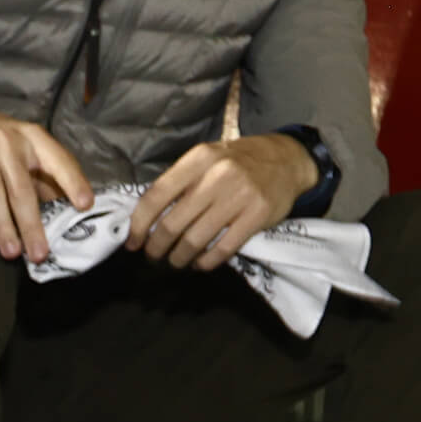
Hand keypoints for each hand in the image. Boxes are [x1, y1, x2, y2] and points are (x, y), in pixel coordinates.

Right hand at [0, 112, 92, 261]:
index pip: (57, 160)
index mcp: (31, 138)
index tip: (84, 205)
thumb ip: (42, 178)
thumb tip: (68, 213)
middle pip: (21, 187)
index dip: (72, 181)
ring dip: (1, 224)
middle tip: (38, 253)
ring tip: (9, 252)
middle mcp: (5, 138)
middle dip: (31, 223)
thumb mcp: (21, 154)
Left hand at [130, 134, 319, 270]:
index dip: (139, 225)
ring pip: (194, 240)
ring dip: (179, 258)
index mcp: (198, 159)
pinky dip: (206, 262)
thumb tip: (146, 219)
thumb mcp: (206, 160)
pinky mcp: (256, 215)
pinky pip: (222, 249)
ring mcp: (239, 195)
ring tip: (177, 261)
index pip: (156, 196)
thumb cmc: (237, 162)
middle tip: (155, 255)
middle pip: (172, 224)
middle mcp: (217, 175)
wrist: (287, 159)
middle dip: (157, 247)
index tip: (133, 243)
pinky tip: (200, 263)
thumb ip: (180, 184)